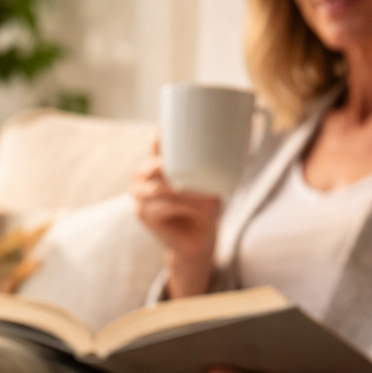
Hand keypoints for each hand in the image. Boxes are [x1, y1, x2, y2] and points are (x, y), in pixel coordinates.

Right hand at [131, 138, 219, 298]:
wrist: (198, 240)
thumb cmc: (204, 209)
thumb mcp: (209, 184)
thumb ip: (209, 168)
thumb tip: (232, 145)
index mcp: (155, 164)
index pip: (157, 145)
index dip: (163, 139)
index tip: (175, 132)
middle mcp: (142, 178)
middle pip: (156, 166)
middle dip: (180, 172)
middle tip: (205, 181)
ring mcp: (139, 197)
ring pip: (161, 188)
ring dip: (187, 194)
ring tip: (208, 201)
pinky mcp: (143, 215)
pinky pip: (163, 206)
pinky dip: (184, 207)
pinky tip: (199, 210)